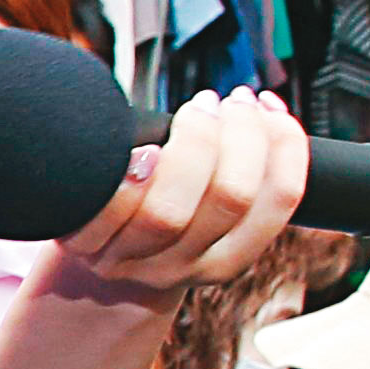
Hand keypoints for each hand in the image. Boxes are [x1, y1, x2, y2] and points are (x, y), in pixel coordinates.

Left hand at [44, 87, 308, 303]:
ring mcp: (133, 262)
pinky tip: (140, 149)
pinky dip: (128, 177)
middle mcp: (185, 267)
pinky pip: (109, 214)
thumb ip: (237, 169)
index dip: (283, 142)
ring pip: (170, 211)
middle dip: (238, 134)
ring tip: (193, 113)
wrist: (91, 250)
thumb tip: (262, 107)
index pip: (281, 198)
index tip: (264, 103)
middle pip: (231, 197)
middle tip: (224, 101)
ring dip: (189, 147)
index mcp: (230, 258)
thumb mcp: (204, 202)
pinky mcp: (86, 248)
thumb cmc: (155, 208)